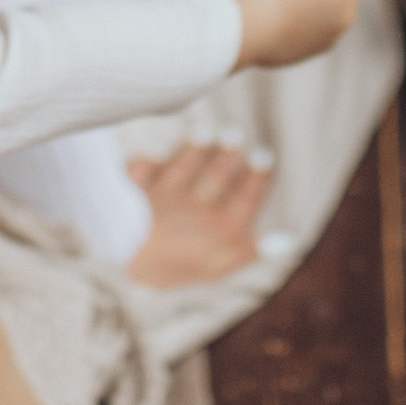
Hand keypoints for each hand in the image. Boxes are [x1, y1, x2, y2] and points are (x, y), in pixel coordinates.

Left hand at [125, 137, 272, 286]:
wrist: (120, 256)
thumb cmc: (171, 270)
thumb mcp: (219, 267)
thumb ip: (248, 251)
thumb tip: (285, 238)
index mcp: (218, 227)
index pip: (243, 199)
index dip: (256, 179)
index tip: (265, 157)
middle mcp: (193, 207)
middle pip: (214, 178)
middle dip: (226, 156)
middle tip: (236, 135)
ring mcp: (162, 197)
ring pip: (182, 168)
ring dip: (194, 150)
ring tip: (205, 134)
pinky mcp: (132, 192)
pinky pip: (141, 172)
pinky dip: (147, 162)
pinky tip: (151, 154)